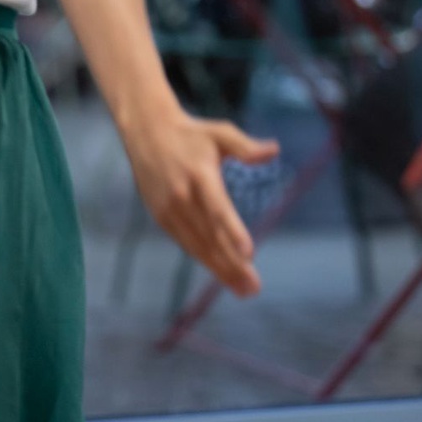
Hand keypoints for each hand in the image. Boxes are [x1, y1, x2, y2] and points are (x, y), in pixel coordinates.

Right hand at [124, 112, 279, 296]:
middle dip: (232, 264)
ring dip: (220, 270)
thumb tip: (274, 150)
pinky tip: (222, 273)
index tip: (249, 253)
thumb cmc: (192, 133)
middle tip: (253, 287)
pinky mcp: (161, 216)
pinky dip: (204, 259)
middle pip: (210, 235)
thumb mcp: (220, 133)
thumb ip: (246, 147)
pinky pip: (186, 243)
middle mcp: (182, 195)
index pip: (217, 207)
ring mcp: (169, 209)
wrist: (147, 132)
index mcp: (199, 174)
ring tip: (243, 289)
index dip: (232, 231)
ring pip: (197, 245)